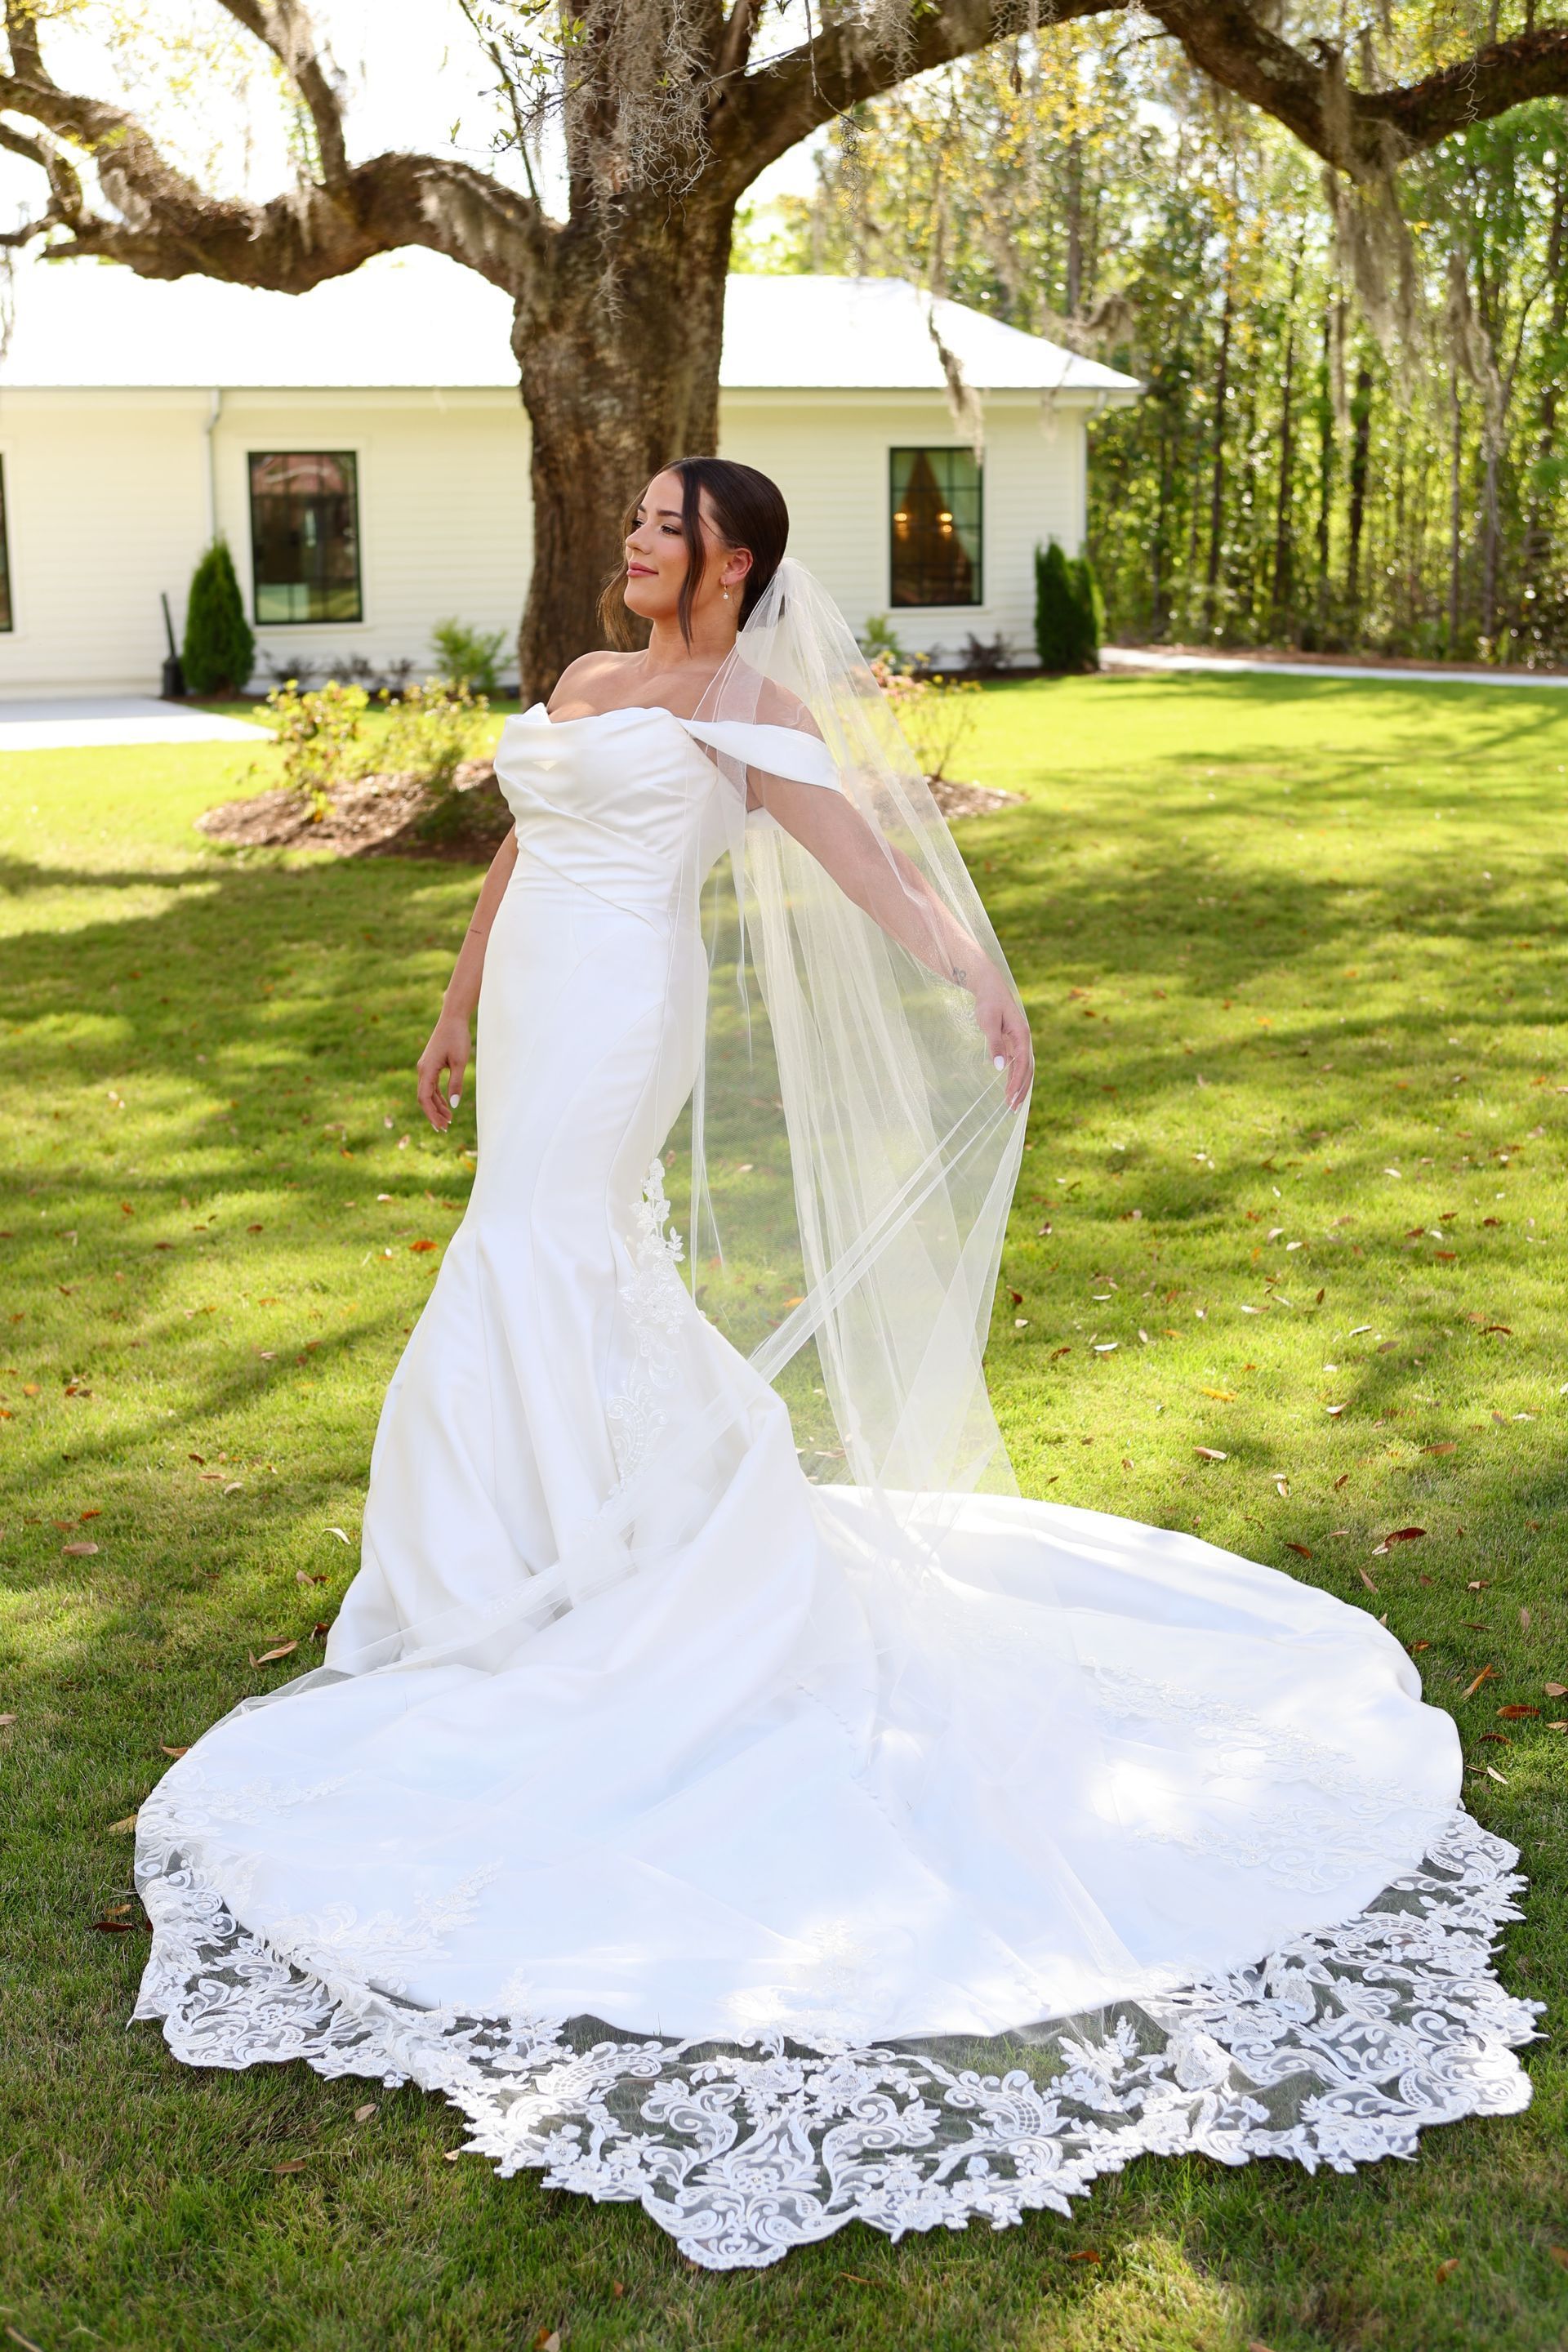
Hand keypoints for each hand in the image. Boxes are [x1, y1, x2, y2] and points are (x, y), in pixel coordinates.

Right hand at [417, 1010, 469, 1132]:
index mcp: (427, 1070)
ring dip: (437, 1107)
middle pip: (424, 1098)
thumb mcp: (460, 1062)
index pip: (425, 1098)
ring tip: (449, 1120)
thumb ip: (456, 1084)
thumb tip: (454, 1106)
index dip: (432, 1114)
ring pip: (427, 1093)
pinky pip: (431, 1086)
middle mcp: (422, 1070)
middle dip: (433, 1114)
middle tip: (445, 1128)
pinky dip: (438, 1097)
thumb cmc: (457, 1037)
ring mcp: (425, 1068)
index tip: (441, 1126)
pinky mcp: (431, 1065)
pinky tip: (447, 1105)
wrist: (453, 1019)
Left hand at [973, 978, 1032, 1110]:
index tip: (1010, 1098)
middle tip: (1012, 1108)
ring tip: (1012, 1104)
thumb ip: (995, 1044)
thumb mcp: (988, 1022)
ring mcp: (1020, 1042)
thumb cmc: (988, 1003)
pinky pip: (1017, 1064)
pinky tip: (1009, 1088)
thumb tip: (1000, 1067)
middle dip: (1021, 1089)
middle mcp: (1024, 1040)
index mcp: (1022, 1035)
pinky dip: (1015, 1077)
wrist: (989, 987)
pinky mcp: (1013, 1042)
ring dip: (1019, 1086)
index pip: (1023, 1064)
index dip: (1017, 1082)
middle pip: (1027, 1069)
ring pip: (1024, 1068)